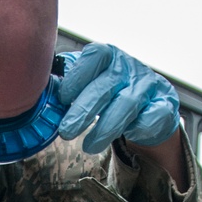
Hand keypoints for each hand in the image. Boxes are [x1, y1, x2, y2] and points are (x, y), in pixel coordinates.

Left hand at [56, 43, 180, 153]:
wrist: (148, 106)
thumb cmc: (109, 92)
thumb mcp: (89, 81)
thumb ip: (67, 81)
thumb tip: (37, 86)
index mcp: (108, 56)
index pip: (94, 56)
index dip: (77, 77)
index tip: (62, 98)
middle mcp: (130, 67)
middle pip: (107, 85)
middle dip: (84, 110)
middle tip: (67, 131)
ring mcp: (149, 86)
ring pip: (127, 105)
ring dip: (106, 128)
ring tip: (89, 146)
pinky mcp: (165, 106)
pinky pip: (152, 118)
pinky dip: (138, 129)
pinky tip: (127, 137)